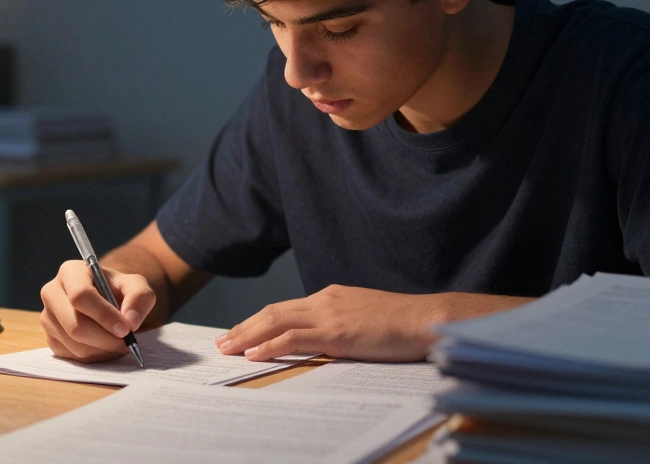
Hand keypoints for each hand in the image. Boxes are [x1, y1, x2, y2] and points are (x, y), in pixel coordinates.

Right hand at [39, 261, 155, 361]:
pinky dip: (94, 356)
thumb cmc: (118, 290)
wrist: (106, 300)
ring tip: (118, 343)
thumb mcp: (136, 286)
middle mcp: (52, 293)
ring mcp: (47, 317)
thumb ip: (139, 297)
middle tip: (126, 342)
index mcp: (70, 272)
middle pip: (75, 324)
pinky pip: (72, 356)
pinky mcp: (50, 338)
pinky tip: (105, 346)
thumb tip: (130, 321)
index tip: (125, 329)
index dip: (104, 315)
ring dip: (102, 349)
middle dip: (105, 338)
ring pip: (74, 344)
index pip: (80, 296)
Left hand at [214, 286, 531, 361]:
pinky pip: (294, 338)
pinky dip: (270, 345)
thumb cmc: (403, 324)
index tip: (240, 332)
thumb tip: (324, 342)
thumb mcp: (365, 319)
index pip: (285, 308)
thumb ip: (342, 325)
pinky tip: (254, 354)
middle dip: (244, 327)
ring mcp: (330, 314)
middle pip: (273, 312)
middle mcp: (325, 299)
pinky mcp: (337, 332)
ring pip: (276, 322)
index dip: (259, 321)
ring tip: (227, 348)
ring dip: (247, 336)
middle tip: (222, 341)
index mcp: (332, 296)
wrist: (427, 319)